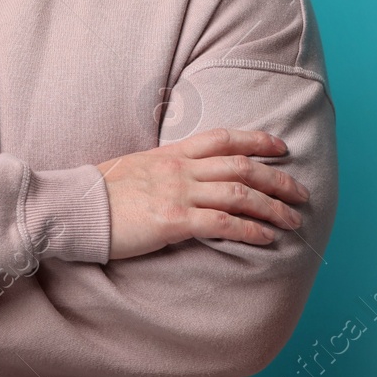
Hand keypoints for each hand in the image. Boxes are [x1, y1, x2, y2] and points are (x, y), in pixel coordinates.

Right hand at [96, 127, 309, 259]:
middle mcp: (180, 168)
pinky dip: (250, 230)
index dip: (258, 139)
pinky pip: (223, 224)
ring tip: (293, 220)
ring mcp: (178, 192)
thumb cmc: (101, 193)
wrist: (74, 206)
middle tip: (301, 192)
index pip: (224, 138)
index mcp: (171, 153)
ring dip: (272, 207)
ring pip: (239, 194)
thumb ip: (164, 169)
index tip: (282, 146)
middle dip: (277, 179)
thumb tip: (184, 176)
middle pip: (242, 167)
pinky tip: (267, 238)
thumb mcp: (136, 168)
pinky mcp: (173, 221)